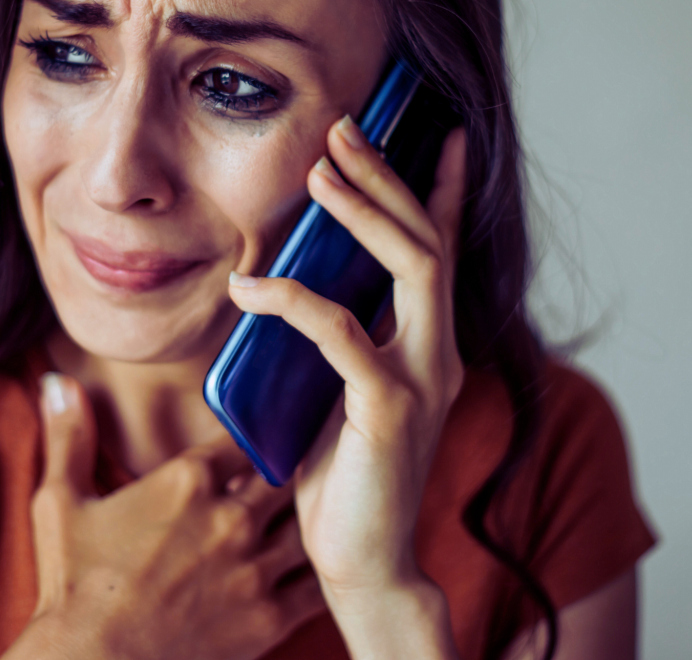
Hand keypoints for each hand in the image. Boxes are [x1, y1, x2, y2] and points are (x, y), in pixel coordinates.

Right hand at [4, 374, 324, 659]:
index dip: (255, 435)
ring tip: (317, 511)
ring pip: (305, 523)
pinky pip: (314, 584)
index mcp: (188, 480)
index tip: (262, 436)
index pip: (244, 437)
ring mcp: (252, 568)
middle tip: (298, 468)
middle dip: (286, 471)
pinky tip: (322, 564)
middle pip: (283, 474)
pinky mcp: (267, 618)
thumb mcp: (61, 503)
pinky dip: (321, 571)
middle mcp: (230, 517)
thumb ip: (69, 436)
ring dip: (306, 517)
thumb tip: (57, 381)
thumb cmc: (74, 588)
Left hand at [227, 118, 466, 658]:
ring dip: (365, 213)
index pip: (442, 248)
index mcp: (429, 340)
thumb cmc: (345, 472)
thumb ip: (341, 332)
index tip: (439, 135)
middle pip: (428, 239)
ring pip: (412, 266)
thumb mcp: (344, 386)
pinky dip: (295, 300)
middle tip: (346, 129)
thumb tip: (303, 273)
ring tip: (321, 173)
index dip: (443, 188)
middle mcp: (439, 349)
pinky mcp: (390, 407)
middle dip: (389, 177)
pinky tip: (249, 286)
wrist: (363, 561)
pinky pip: (342, 333)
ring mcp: (423, 376)